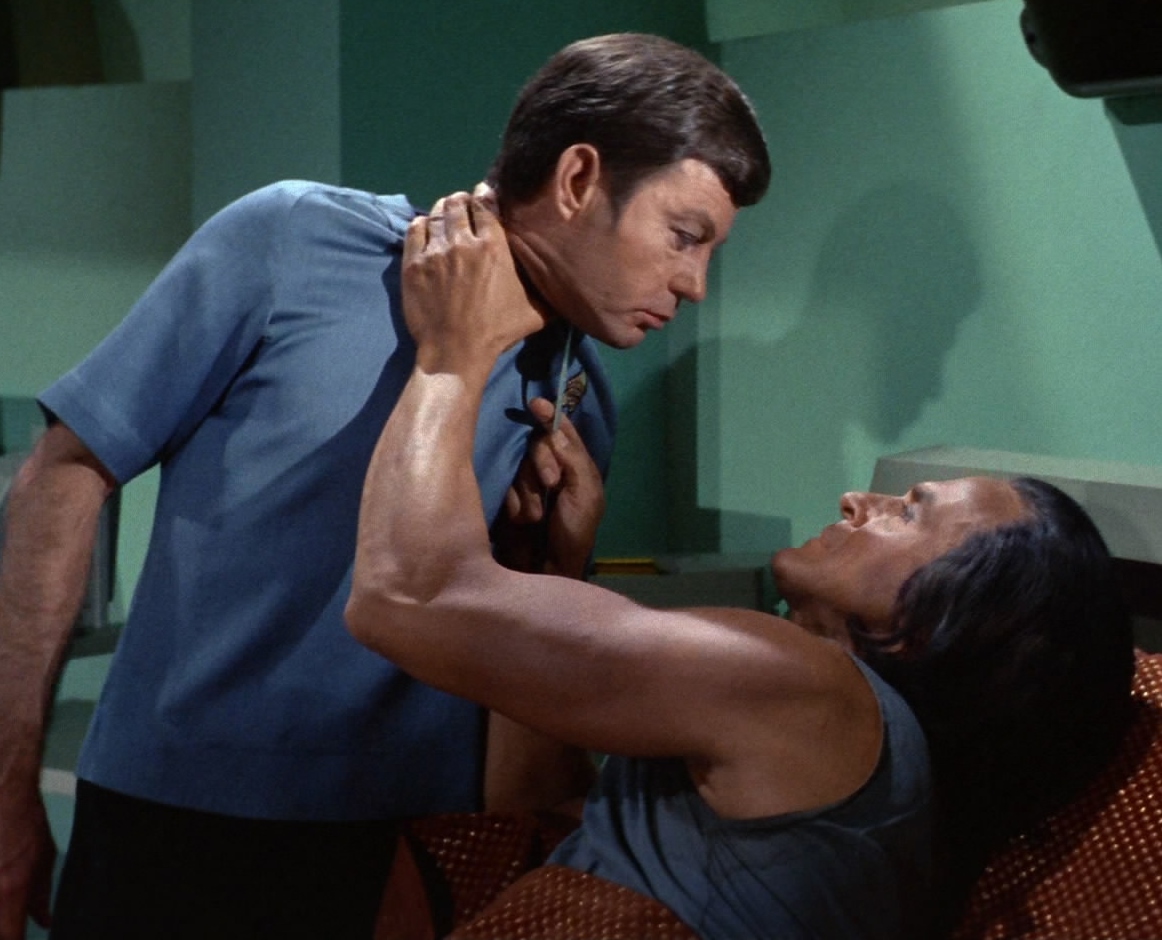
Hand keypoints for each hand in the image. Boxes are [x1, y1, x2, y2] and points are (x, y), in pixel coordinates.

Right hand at [0, 786, 55, 939]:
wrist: (3, 791)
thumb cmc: (25, 822)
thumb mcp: (44, 858)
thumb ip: (41, 896)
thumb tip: (45, 922)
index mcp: (11, 891)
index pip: (11, 939)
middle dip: (5, 931)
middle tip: (12, 923)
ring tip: (6, 902)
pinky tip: (0, 889)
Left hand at [403, 189, 545, 375]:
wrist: (456, 351)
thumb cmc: (498, 331)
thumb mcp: (536, 311)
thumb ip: (548, 289)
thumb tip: (566, 280)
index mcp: (493, 246)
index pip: (485, 204)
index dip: (484, 196)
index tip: (484, 197)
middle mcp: (463, 241)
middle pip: (458, 203)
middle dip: (462, 201)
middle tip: (464, 207)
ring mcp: (435, 251)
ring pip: (436, 213)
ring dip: (442, 210)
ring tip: (446, 215)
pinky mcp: (413, 264)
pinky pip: (415, 230)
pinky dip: (422, 225)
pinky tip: (426, 228)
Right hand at [493, 398, 604, 578]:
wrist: (546, 571)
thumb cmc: (573, 533)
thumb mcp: (584, 494)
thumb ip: (572, 458)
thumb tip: (554, 428)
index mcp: (575, 466)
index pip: (561, 432)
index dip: (550, 416)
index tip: (536, 403)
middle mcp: (550, 470)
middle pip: (536, 444)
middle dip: (542, 462)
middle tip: (551, 483)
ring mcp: (526, 484)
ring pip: (518, 465)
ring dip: (528, 490)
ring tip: (535, 515)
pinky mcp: (507, 498)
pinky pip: (504, 485)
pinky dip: (514, 502)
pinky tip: (521, 520)